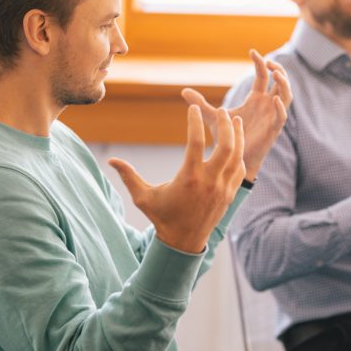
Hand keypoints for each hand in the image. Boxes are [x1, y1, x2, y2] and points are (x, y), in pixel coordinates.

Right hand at [108, 105, 245, 253]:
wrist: (184, 242)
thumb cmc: (162, 217)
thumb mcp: (143, 197)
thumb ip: (129, 176)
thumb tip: (110, 160)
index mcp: (189, 178)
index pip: (195, 142)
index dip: (195, 122)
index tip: (193, 108)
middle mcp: (210, 181)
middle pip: (225, 146)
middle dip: (225, 125)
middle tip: (221, 110)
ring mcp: (223, 188)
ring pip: (237, 156)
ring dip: (238, 136)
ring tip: (235, 120)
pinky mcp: (230, 194)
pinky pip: (239, 170)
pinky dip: (238, 155)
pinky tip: (236, 145)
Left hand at [182, 49, 291, 180]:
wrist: (232, 159)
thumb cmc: (226, 137)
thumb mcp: (212, 117)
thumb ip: (200, 103)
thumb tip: (183, 91)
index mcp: (255, 99)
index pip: (263, 76)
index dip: (260, 63)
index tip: (251, 51)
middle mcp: (266, 105)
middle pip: (280, 83)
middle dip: (278, 70)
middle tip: (269, 62)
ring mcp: (271, 116)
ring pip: (286, 96)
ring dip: (284, 84)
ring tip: (276, 75)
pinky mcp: (272, 130)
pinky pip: (282, 116)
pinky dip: (280, 107)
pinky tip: (272, 99)